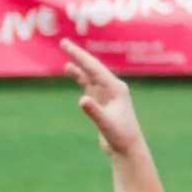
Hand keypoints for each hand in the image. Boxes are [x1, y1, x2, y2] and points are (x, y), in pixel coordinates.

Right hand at [60, 39, 144, 156]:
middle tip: (63, 42)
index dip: (79, 56)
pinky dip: (80, 76)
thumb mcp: (107, 125)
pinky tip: (72, 71)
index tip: (66, 46)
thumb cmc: (121, 138)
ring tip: (66, 53)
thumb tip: (82, 100)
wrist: (127, 149)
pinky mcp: (102, 102)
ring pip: (91, 75)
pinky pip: (89, 84)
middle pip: (93, 68)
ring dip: (79, 65)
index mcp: (117, 89)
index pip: (95, 69)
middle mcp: (113, 88)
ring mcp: (108, 94)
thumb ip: (95, 112)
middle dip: (78, 55)